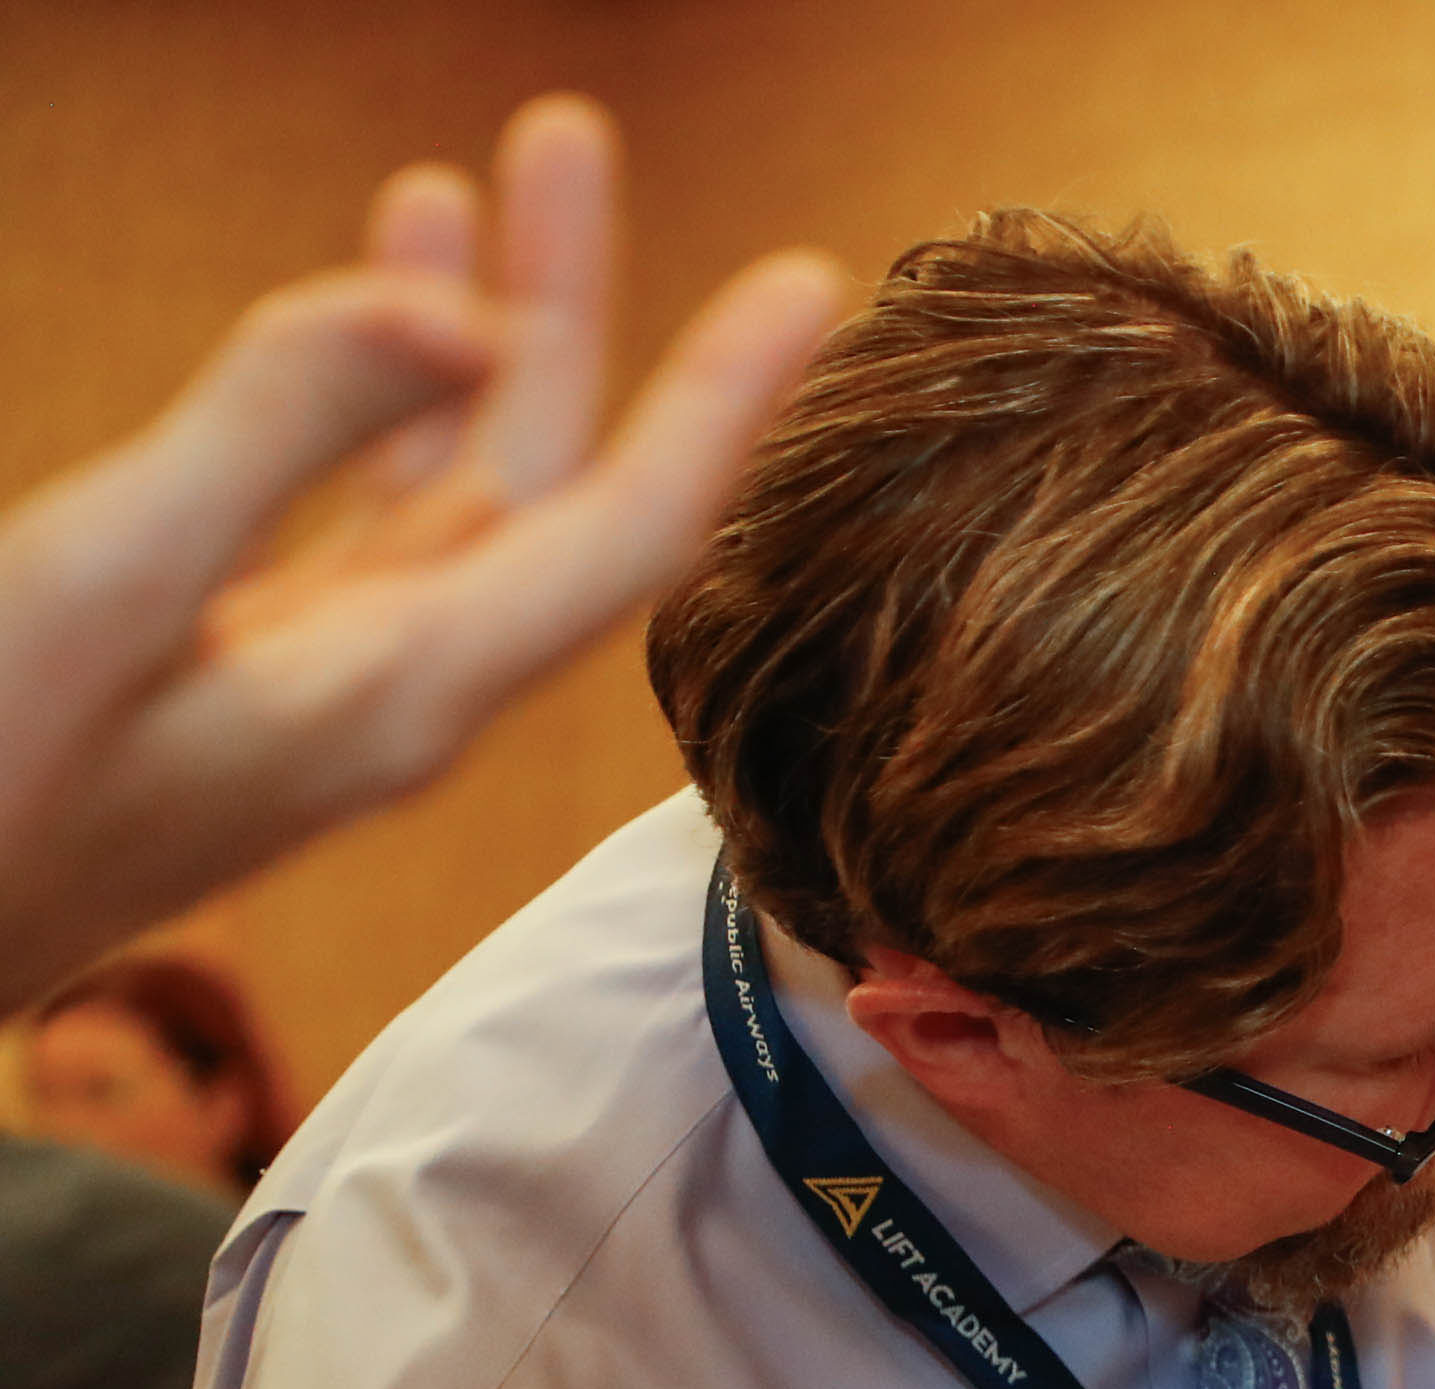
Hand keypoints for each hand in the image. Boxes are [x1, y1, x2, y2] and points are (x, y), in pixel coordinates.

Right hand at [0, 93, 845, 1006]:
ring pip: (449, 483)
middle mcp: (400, 693)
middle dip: (561, 300)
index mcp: (407, 692)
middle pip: (544, 476)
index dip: (726, 399)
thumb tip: (458, 318)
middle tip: (569, 134)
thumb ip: (279, 435)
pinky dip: (371, 404)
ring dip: (469, 330)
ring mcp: (326, 687)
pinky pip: (361, 518)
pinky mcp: (251, 679)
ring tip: (474, 177)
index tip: (811, 278)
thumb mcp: (109, 580)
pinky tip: (371, 324)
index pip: (632, 528)